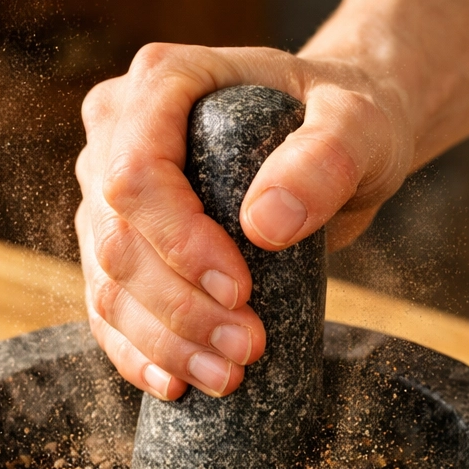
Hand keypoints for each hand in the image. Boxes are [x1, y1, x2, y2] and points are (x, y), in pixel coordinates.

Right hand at [74, 0, 468, 400]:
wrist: (331, 145)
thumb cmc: (343, 121)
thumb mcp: (360, 124)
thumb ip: (325, 157)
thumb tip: (264, 227)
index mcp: (162, 84)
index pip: (136, 174)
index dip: (179, 243)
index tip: (239, 289)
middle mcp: (116, 137)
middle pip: (117, 242)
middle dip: (180, 310)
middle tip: (247, 348)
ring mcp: (107, 199)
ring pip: (108, 287)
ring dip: (163, 346)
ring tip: (226, 375)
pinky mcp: (116, 251)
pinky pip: (107, 313)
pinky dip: (139, 356)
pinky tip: (176, 385)